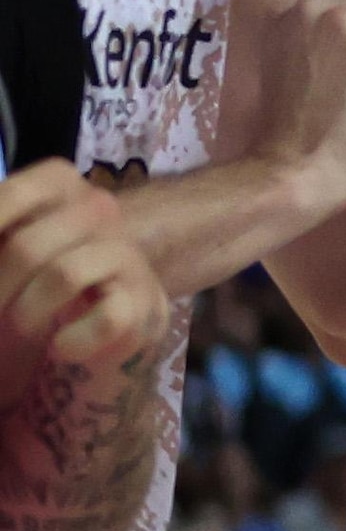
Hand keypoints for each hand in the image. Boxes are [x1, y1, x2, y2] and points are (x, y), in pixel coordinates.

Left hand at [0, 164, 157, 373]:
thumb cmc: (44, 265)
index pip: (15, 196)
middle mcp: (99, 209)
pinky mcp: (148, 299)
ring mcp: (127, 252)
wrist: (116, 295)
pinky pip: (108, 319)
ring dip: (28, 312)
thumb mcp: (11, 240)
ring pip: (64, 276)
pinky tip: (62, 347)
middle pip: (27, 247)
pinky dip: (75, 340)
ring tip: (23, 326)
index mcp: (60, 184)